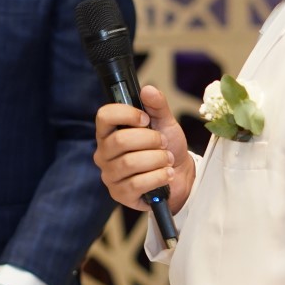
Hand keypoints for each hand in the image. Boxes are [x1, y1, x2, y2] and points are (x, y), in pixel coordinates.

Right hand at [93, 84, 194, 213]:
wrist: (180, 175)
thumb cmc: (166, 147)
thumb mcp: (165, 123)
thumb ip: (157, 106)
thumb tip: (148, 90)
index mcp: (109, 132)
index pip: (104, 116)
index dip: (126, 114)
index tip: (145, 119)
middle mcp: (104, 153)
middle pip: (120, 141)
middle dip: (150, 140)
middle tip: (163, 142)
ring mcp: (110, 175)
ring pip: (130, 163)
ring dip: (156, 159)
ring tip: (167, 159)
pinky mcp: (120, 194)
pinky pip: (136, 184)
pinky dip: (158, 177)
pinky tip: (167, 174)